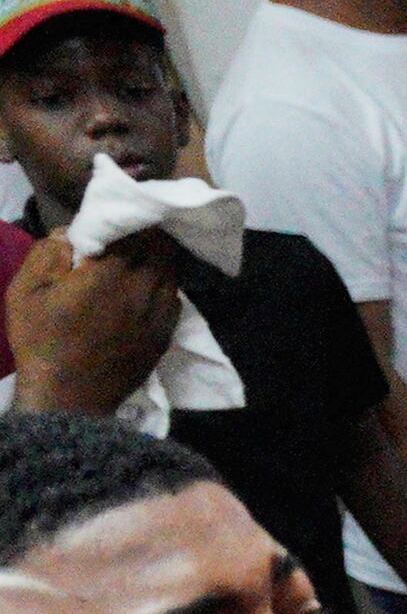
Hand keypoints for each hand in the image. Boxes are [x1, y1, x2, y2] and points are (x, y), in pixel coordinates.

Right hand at [8, 231, 177, 417]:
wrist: (69, 397)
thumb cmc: (41, 341)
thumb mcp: (26, 290)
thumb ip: (48, 252)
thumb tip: (70, 233)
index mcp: (111, 273)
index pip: (134, 230)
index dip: (126, 219)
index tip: (114, 216)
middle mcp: (144, 289)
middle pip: (160, 248)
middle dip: (146, 235)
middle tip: (129, 231)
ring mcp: (160, 314)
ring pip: (171, 272)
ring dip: (157, 259)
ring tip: (138, 255)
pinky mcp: (165, 334)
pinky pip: (173, 297)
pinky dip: (162, 285)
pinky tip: (144, 286)